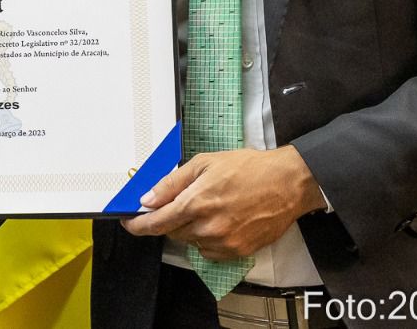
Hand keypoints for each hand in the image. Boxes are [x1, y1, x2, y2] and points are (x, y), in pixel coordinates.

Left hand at [122, 146, 325, 259]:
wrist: (287, 183)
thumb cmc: (249, 168)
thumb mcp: (204, 163)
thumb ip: (172, 183)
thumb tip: (147, 198)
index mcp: (196, 202)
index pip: (155, 222)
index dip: (137, 225)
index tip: (129, 222)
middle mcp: (207, 226)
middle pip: (172, 232)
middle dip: (169, 218)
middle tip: (181, 201)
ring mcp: (223, 242)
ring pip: (191, 241)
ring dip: (189, 227)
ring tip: (209, 205)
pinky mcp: (237, 252)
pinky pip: (209, 250)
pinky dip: (207, 237)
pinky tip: (220, 219)